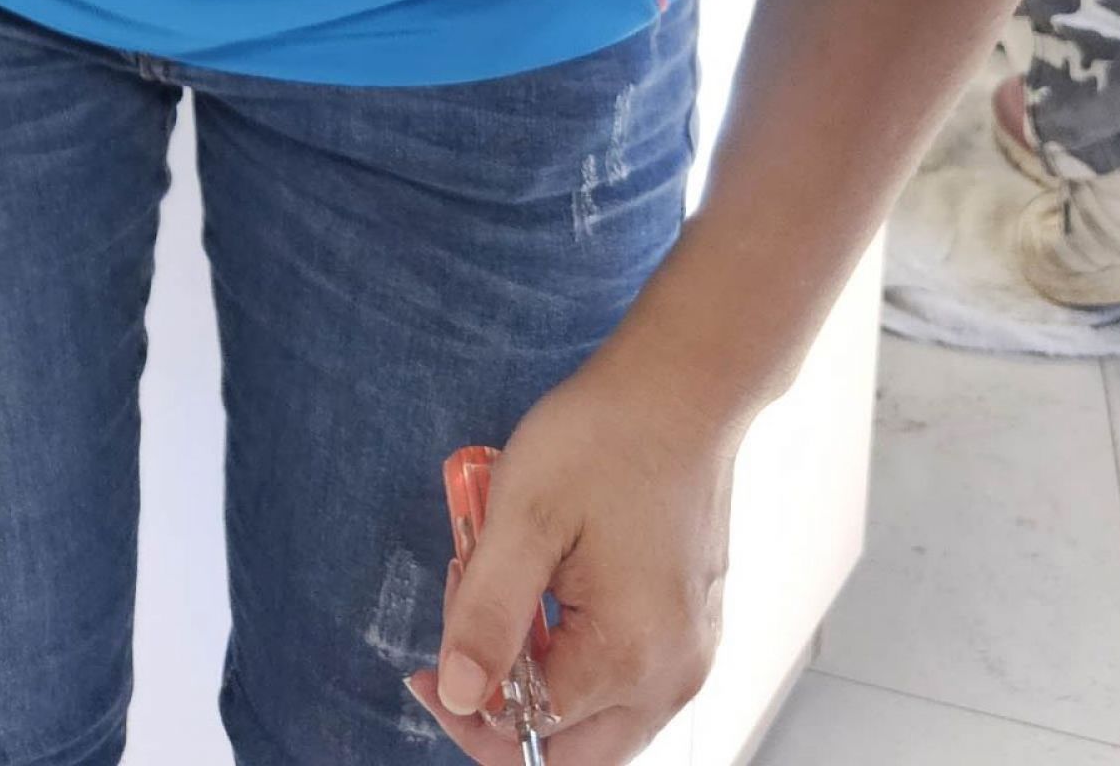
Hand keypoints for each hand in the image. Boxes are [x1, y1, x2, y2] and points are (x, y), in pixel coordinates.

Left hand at [409, 340, 743, 762]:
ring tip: (502, 598)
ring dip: (537, 681)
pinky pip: (622, 679)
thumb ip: (486, 616)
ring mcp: (690, 655)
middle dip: (503, 713)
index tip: (427, 665)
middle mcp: (674, 676)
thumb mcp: (521, 518)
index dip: (468, 706)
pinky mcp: (691, 630)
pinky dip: (571, 657)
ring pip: (598, 720)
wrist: (682, 390)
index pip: (534, 734)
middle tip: (458, 646)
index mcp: (632, 657)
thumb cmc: (605, 440)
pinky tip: (543, 592)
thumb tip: (460, 696)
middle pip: (575, 751)